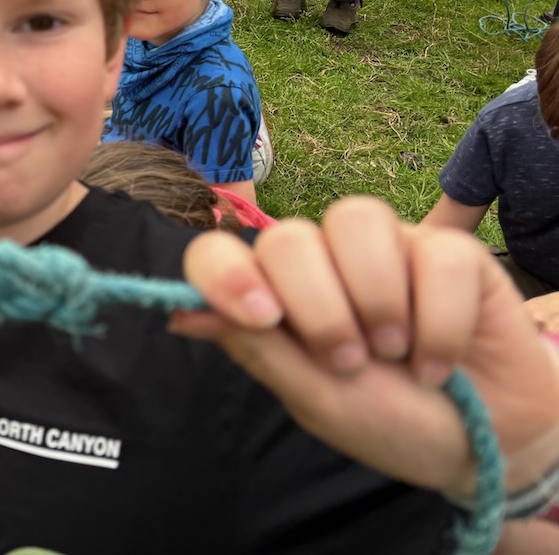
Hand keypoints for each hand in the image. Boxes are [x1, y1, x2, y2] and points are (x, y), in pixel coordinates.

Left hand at [173, 197, 558, 498]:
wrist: (481, 443)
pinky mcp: (448, 252)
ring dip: (376, 300)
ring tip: (395, 354)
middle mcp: (322, 260)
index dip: (226, 273)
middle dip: (319, 308)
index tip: (261, 316)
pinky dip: (438, 321)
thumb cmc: (387, 422)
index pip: (219, 254)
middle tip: (350, 361)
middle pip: (288, 238)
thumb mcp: (316, 399)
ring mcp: (383, 248)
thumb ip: (256, 348)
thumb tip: (181, 314)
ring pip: (355, 220)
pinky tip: (440, 359)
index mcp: (275, 294)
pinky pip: (434, 254)